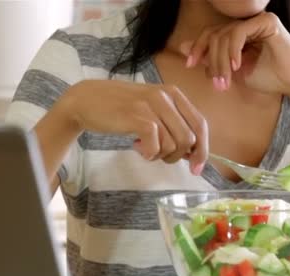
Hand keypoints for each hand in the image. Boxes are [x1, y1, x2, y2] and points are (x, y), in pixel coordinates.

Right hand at [59, 80, 208, 174]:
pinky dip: (149, 153)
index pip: (200, 124)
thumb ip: (172, 125)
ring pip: (173, 144)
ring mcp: (151, 105)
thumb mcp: (152, 110)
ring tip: (145, 149)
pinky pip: (156, 145)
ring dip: (160, 155)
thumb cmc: (120, 109)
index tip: (196, 168)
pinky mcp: (137, 116)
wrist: (86, 100)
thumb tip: (193, 153)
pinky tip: (137, 147)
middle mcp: (166, 96)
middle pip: (189, 139)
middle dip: (177, 156)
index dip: (203, 150)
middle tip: (158, 156)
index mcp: (174, 93)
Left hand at [181, 12, 289, 94]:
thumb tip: (182, 48)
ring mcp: (255, 21)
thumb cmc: (268, 78)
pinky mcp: (266, 21)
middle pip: (214, 35)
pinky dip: (233, 50)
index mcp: (237, 34)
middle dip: (211, 61)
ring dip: (221, 61)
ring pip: (224, 35)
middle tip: (217, 83)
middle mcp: (245, 24)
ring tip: (226, 81)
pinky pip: (239, 32)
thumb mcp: (232, 71)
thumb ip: (210, 59)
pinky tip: (237, 66)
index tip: (190, 65)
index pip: (210, 34)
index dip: (197, 47)